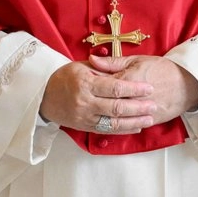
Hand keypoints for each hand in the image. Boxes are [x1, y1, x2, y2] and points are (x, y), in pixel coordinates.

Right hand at [39, 60, 155, 132]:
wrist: (42, 97)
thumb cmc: (64, 77)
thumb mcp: (81, 66)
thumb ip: (103, 67)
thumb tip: (123, 66)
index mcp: (86, 84)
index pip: (115, 88)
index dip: (134, 89)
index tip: (149, 88)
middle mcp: (85, 102)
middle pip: (117, 107)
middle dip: (138, 107)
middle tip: (154, 105)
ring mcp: (85, 117)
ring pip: (114, 122)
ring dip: (134, 121)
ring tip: (150, 118)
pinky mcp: (85, 127)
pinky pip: (107, 130)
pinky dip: (123, 129)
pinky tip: (137, 126)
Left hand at [91, 55, 197, 124]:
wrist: (187, 84)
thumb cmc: (162, 69)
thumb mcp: (138, 60)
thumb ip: (113, 62)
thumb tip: (92, 60)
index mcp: (128, 80)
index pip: (102, 86)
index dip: (91, 86)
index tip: (82, 85)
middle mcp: (132, 98)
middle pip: (106, 104)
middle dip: (94, 103)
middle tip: (84, 101)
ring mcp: (140, 112)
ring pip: (116, 118)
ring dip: (103, 117)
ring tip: (94, 113)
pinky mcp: (149, 121)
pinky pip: (129, 126)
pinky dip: (118, 126)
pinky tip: (109, 122)